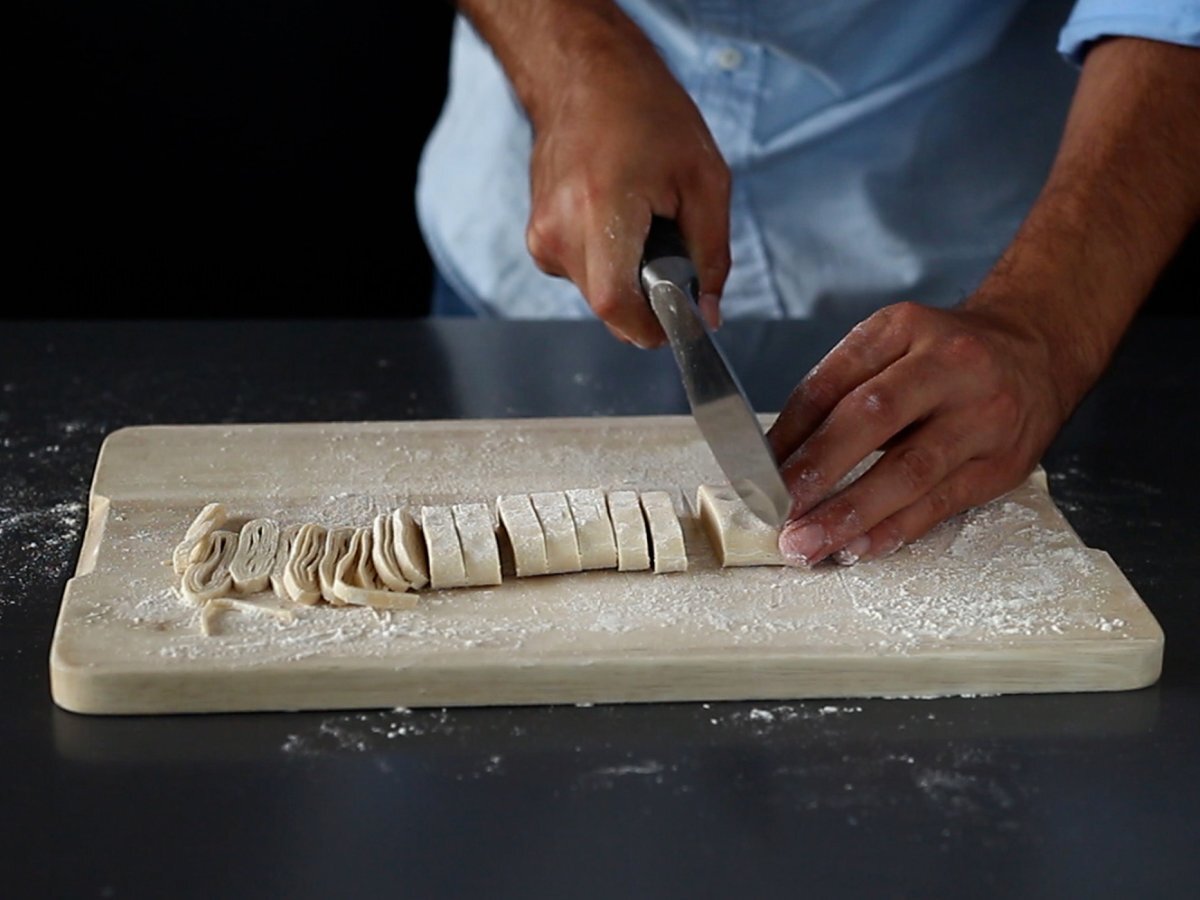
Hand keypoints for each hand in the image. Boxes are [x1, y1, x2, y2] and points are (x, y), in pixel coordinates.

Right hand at [459, 0, 729, 346]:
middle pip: (609, 306)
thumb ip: (712, 255)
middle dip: (647, 296)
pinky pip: (583, 275)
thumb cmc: (646, 113)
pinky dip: (609, 261)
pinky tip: (618, 219)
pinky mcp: (537, 239)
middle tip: (669, 249)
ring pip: (596, 294)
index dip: (650, 327)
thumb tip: (709, 312)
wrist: (585, 76)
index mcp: (600, 209)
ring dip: (628, 276)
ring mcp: (541, 236)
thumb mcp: (705, 180)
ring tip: (641, 222)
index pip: (615, 305)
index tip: (676, 321)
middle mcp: (559, 229)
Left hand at [765, 300, 1073, 565]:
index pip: (833, 383)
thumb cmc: (944, 356)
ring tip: (807, 543)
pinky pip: (940, 503)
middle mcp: (948, 366)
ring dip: (850, 514)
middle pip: (872, 419)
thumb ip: (835, 392)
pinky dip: (893, 530)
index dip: (790, 433)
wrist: (1036, 351)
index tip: (756, 473)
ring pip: (908, 471)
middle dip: (817, 471)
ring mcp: (981, 416)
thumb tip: (777, 455)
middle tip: (778, 511)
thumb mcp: (890, 346)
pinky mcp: (1001, 463)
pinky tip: (857, 548)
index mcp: (904, 329)